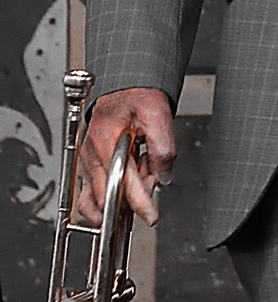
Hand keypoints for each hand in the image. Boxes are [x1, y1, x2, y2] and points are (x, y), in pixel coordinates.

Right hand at [79, 87, 175, 228]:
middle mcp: (92, 155)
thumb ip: (163, 148)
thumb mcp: (158, 114)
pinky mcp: (92, 166)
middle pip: (107, 196)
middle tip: (152, 175)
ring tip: (142, 168)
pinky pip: (99, 191)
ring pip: (101, 198)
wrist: (127, 85)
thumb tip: (164, 177)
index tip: (151, 217)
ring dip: (124, 194)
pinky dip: (118, 189)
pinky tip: (134, 171)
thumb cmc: (138, 95)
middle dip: (134, 196)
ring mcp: (89, 162)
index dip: (139, 202)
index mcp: (105, 141)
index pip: (121, 181)